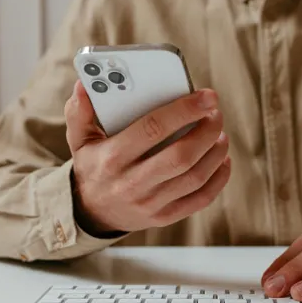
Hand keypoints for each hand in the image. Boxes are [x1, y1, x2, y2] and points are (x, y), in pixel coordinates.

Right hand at [64, 81, 230, 234]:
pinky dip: (218, 178)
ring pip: (194, 177)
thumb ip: (80, 112)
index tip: (206, 96)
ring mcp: (150, 204)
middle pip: (180, 156)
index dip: (184, 110)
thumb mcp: (79, 139)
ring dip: (215, 152)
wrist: (92, 212)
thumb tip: (84, 86)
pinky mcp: (164, 217)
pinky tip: (222, 158)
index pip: (153, 129)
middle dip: (206, 130)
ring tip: (219, 132)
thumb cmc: (92, 166)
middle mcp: (132, 183)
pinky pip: (200, 199)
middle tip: (216, 112)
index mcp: (112, 158)